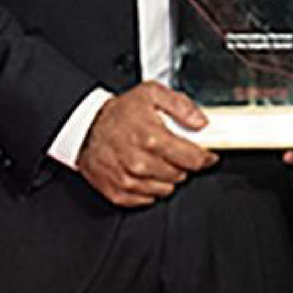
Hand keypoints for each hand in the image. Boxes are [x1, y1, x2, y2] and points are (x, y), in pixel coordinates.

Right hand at [78, 82, 216, 207]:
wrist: (86, 128)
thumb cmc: (118, 113)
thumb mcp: (152, 94)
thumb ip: (182, 106)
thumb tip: (201, 122)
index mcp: (152, 139)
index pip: (194, 159)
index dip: (205, 158)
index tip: (207, 155)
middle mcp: (140, 163)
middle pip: (181, 175)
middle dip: (182, 163)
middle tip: (172, 151)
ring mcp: (129, 181)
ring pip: (166, 189)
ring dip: (166, 176)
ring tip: (155, 159)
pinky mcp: (119, 193)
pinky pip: (148, 198)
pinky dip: (150, 187)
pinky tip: (144, 171)